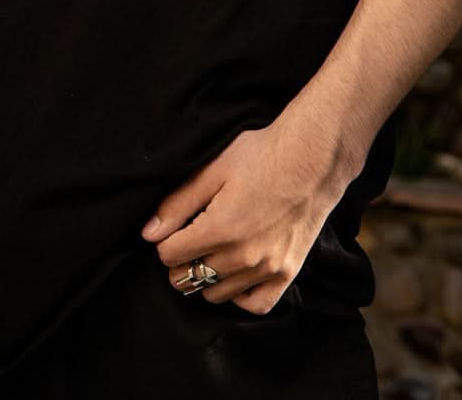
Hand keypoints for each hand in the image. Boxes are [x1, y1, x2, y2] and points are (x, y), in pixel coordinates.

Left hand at [140, 111, 350, 315]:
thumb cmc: (261, 156)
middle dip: (182, 260)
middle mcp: (242, 256)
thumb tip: (149, 234)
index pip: (169, 255)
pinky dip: (240, 295)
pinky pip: (254, 305)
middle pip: (189, 278)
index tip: (176, 227)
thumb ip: (178, 204)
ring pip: (215, 294)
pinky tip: (236, 274)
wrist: (312, 158)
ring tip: (214, 250)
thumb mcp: (213, 170)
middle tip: (192, 237)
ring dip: (207, 276)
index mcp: (220, 229)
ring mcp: (267, 269)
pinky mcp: (287, 274)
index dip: (166, 239)